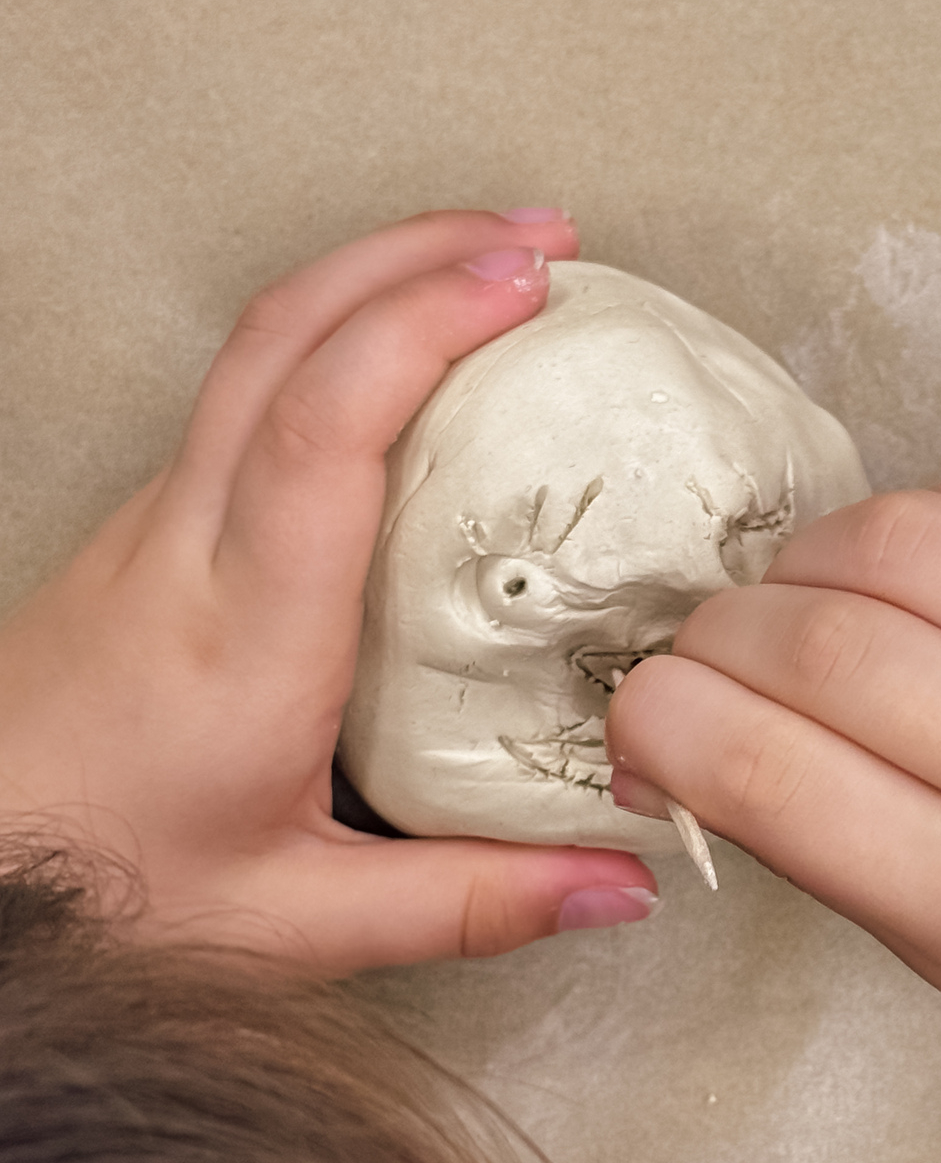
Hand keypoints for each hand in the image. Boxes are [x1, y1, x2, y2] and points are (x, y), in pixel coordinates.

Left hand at [0, 212, 659, 973]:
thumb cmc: (97, 887)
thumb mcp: (294, 924)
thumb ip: (469, 900)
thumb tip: (621, 882)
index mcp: (243, 632)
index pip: (323, 426)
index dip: (424, 325)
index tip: (528, 283)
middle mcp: (188, 545)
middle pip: (283, 333)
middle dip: (418, 250)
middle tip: (548, 238)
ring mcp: (157, 520)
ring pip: (256, 346)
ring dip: (377, 278)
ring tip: (497, 270)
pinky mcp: (151, 527)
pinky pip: (247, 392)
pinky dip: (340, 337)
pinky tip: (408, 367)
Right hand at [605, 480, 940, 1082]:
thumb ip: (838, 848)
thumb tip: (697, 735)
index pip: (769, 770)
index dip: (663, 721)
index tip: (644, 715)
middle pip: (821, 642)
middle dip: (722, 635)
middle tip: (715, 654)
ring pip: (902, 539)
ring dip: (810, 558)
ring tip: (805, 598)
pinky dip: (918, 526)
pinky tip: (912, 573)